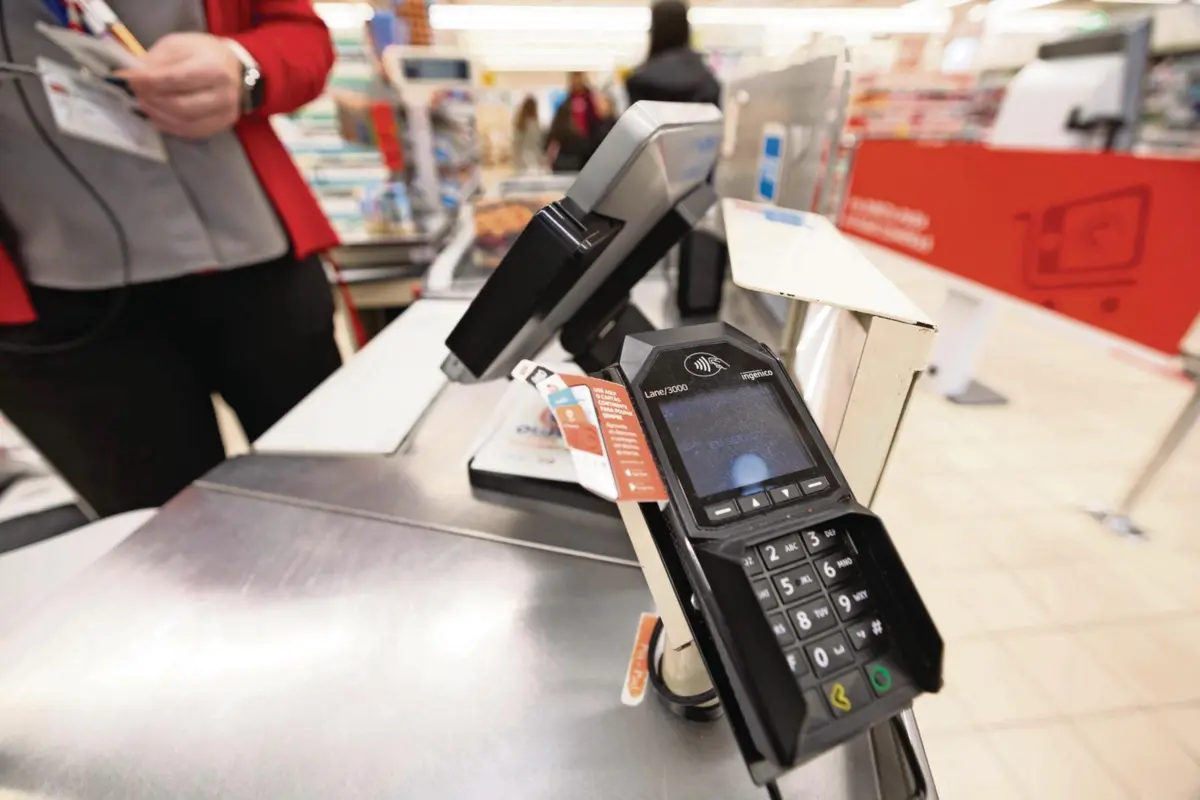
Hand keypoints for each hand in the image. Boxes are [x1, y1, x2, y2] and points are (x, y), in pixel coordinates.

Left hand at [116, 33, 241, 139]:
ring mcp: (225, 113)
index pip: (174, 79)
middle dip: (151, 100)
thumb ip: (156, 60)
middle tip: (134, 93)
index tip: (126, 79)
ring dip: (157, 114)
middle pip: (180, 105)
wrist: (234, 67)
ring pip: (184, 122)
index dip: (147, 82)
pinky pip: (190, 132)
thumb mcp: (179, 45)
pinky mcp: (221, 125)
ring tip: (143, 103)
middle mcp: (223, 94)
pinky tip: (157, 116)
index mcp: (213, 68)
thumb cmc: (203, 53)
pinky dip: (168, 126)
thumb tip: (131, 76)